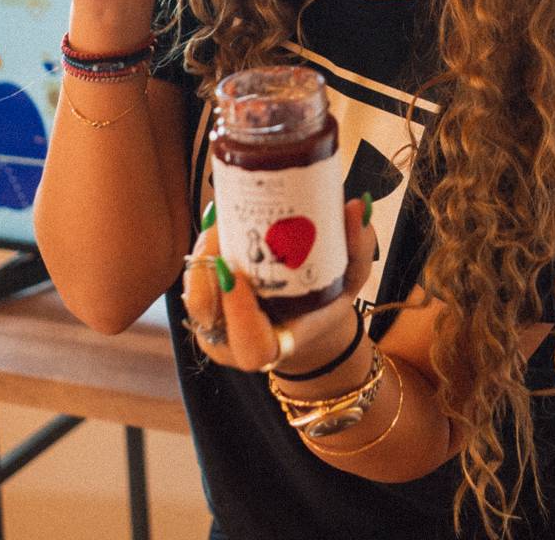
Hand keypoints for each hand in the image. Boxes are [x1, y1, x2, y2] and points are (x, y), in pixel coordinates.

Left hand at [181, 196, 376, 373]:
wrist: (301, 322)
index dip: (239, 312)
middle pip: (208, 312)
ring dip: (205, 253)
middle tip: (226, 224)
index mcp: (276, 348)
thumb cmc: (325, 305)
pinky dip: (204, 251)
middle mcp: (237, 346)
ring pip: (195, 292)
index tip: (235, 272)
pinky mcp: (204, 310)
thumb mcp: (350, 282)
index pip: (251, 346)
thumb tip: (356, 205)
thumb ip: (358, 250)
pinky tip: (218, 222)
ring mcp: (215, 330)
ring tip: (222, 216)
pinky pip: (195, 281)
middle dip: (211, 266)